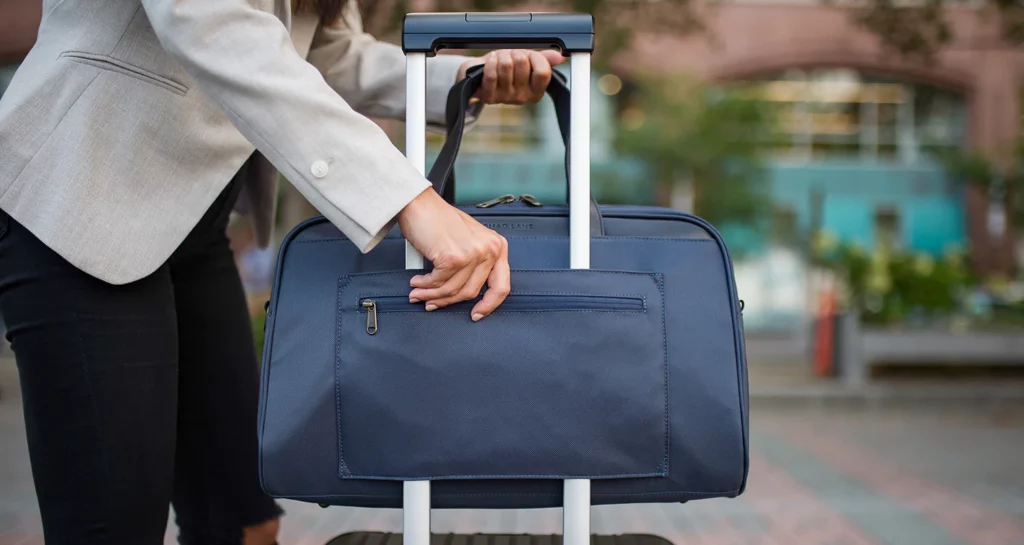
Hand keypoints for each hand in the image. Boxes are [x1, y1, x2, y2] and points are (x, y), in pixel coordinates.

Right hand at [397, 188, 509, 320]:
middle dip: (448, 301)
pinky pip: (438, 283)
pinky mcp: (454, 257)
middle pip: (471, 292)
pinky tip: (417, 283)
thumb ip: (474, 264)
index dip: (489, 305)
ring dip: (431, 295)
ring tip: (419, 293)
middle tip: (433, 303)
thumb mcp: (468, 240)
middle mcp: (489, 250)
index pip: (501, 286)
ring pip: (452, 290)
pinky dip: (425, 286)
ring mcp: (473, 254)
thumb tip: (463, 293)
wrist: (419, 203)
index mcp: (497, 246)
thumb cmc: (438, 218)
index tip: (477, 314)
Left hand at [458, 49, 564, 104]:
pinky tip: (490, 63)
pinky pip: (492, 74)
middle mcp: (523, 97)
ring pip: (506, 65)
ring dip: (501, 56)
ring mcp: (506, 98)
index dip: (535, 57)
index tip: (530, 56)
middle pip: (522, 63)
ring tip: (499, 59)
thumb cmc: (507, 68)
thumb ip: (544, 59)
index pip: (542, 71)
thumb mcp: (528, 61)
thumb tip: (559, 57)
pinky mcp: (490, 97)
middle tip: (510, 56)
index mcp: (537, 91)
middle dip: (514, 53)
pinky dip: (490, 62)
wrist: (482, 75)